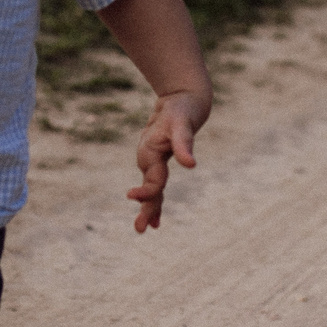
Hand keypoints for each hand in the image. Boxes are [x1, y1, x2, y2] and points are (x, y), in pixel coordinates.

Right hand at [127, 89, 208, 233]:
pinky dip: (153, 198)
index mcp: (151, 151)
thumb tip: (190, 165)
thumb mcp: (183, 125)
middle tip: (141, 229)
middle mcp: (149, 157)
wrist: (181, 97)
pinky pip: (155, 183)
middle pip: (149, 187)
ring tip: (148, 227)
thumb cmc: (182, 110)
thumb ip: (184, 145)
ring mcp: (152, 160)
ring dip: (148, 207)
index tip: (135, 200)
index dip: (147, 191)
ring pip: (150, 188)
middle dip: (145, 208)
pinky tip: (156, 215)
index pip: (152, 178)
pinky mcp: (158, 160)